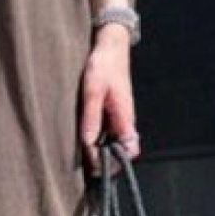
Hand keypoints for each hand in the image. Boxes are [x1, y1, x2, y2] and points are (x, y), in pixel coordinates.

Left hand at [79, 24, 140, 175]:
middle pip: (122, 151)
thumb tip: (88, 143)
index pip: (129, 150)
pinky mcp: (113, 112)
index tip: (99, 167)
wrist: (110, 47)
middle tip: (88, 168)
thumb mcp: (92, 92)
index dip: (117, 162)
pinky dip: (100, 140)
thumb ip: (91, 118)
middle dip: (107, 162)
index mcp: (124, 117)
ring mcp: (120, 116)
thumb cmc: (103, 66)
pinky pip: (109, 133)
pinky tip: (85, 141)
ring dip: (102, 152)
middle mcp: (125, 120)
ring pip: (115, 143)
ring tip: (84, 158)